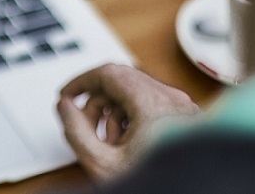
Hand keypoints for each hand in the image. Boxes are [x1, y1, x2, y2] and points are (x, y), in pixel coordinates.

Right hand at [56, 63, 199, 182]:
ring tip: (109, 143)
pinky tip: (128, 144)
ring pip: (137, 93)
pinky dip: (134, 118)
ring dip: (115, 112)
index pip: (109, 72)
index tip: (67, 95)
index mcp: (154, 104)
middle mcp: (173, 99)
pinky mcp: (189, 118)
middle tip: (83, 125)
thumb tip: (66, 106)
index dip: (81, 81)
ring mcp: (184, 108)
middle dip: (97, 102)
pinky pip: (153, 105)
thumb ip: (76, 131)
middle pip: (122, 81)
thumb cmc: (161, 184)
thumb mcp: (103, 164)